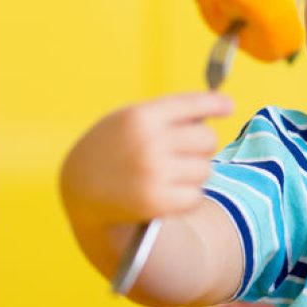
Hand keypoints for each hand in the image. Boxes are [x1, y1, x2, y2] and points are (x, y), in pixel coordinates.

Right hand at [60, 92, 233, 223]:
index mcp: (142, 116)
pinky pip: (196, 197)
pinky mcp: (156, 202)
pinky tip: (169, 195)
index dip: (215, 104)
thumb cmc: (111, 148)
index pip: (193, 104)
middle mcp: (149, 142)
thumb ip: (168, 113)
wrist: (79, 189)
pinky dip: (187, 198)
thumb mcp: (129, 120)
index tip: (228, 106)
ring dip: (194, 173)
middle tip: (180, 154)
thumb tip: (221, 104)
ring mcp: (153, 172)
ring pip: (205, 169)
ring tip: (169, 175)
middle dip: (199, 146)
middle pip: (207, 139)